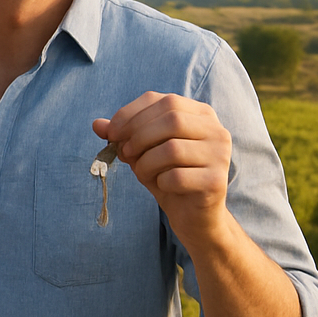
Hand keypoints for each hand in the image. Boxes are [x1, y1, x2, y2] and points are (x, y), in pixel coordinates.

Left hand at [93, 91, 232, 246]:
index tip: (111, 133)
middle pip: (172, 119)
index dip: (132, 114)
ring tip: (142, 172)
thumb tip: (97, 124)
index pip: (163, 100)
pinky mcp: (216, 181)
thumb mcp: (142, 151)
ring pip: (173, 149)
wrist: (194, 216)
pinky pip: (177, 176)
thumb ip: (123, 135)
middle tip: (124, 154)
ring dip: (145, 163)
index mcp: (200, 114)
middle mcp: (216, 130)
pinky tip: (163, 186)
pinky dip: (160, 182)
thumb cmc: (168, 176)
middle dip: (138, 136)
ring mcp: (220, 155)